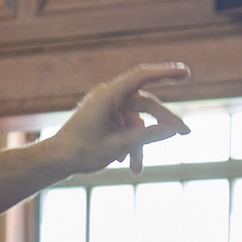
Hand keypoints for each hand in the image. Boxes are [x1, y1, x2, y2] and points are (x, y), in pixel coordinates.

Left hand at [46, 65, 190, 175]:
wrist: (55, 161)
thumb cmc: (82, 152)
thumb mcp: (119, 146)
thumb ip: (147, 136)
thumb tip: (172, 129)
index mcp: (108, 95)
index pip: (142, 76)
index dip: (166, 72)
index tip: (186, 73)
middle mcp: (108, 96)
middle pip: (146, 103)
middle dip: (164, 121)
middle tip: (186, 133)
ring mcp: (106, 106)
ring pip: (136, 119)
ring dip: (140, 143)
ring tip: (136, 169)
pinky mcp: (104, 116)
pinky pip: (125, 126)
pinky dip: (128, 143)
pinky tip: (121, 162)